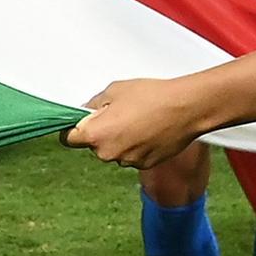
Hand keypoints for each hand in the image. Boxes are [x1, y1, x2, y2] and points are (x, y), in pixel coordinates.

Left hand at [68, 75, 212, 169]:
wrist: (187, 108)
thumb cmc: (152, 96)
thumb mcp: (114, 90)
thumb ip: (94, 104)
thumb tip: (85, 112)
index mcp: (96, 135)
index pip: (68, 139)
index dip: (72, 128)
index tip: (80, 121)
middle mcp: (108, 154)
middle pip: (93, 145)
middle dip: (100, 131)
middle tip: (118, 113)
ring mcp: (127, 162)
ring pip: (114, 151)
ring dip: (119, 139)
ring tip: (138, 119)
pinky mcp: (144, 165)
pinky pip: (132, 156)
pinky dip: (136, 146)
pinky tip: (149, 129)